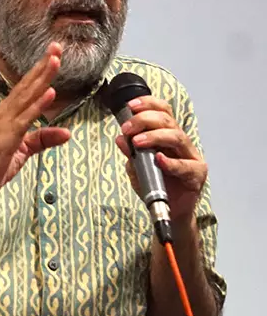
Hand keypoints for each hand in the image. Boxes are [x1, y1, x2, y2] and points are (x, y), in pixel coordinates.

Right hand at [0, 43, 71, 200]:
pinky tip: (48, 93)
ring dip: (42, 78)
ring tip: (55, 60)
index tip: (54, 53)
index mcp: (8, 114)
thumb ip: (43, 139)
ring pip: (26, 96)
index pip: (27, 88)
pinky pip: (24, 119)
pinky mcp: (6, 138)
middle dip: (43, 65)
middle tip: (57, 46)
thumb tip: (67, 132)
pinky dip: (37, 105)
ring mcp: (4, 124)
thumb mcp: (24, 151)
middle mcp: (5, 113)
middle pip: (27, 85)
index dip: (41, 70)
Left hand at [114, 96, 205, 221]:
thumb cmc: (156, 185)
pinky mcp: (197, 174)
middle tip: (127, 128)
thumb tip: (120, 138)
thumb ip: (130, 153)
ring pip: (177, 137)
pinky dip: (170, 162)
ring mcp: (191, 157)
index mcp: (167, 136)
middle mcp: (181, 143)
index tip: (130, 106)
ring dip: (154, 136)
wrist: (168, 211)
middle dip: (144, 120)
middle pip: (168, 121)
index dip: (148, 104)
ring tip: (137, 142)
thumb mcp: (136, 167)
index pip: (163, 111)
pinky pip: (185, 165)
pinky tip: (159, 159)